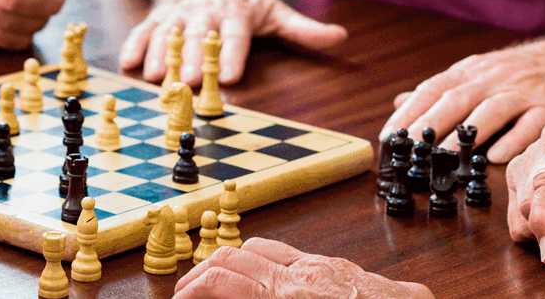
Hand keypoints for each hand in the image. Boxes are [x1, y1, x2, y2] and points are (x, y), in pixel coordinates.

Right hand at [120, 0, 345, 85]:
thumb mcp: (271, 8)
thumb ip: (302, 29)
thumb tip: (340, 37)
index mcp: (234, 12)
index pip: (234, 35)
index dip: (231, 55)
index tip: (228, 77)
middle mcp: (204, 13)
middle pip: (197, 38)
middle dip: (190, 61)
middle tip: (185, 84)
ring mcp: (177, 14)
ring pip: (168, 35)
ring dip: (160, 56)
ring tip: (155, 79)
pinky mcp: (156, 17)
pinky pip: (143, 31)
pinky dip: (135, 46)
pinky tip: (128, 64)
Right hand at [173, 239, 433, 298]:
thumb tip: (226, 295)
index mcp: (292, 297)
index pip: (223, 279)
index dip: (193, 289)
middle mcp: (312, 275)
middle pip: (239, 255)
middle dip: (205, 272)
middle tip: (189, 294)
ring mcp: (335, 269)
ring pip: (269, 250)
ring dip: (237, 264)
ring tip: (221, 287)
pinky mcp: (355, 273)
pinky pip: (302, 258)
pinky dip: (272, 268)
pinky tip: (272, 289)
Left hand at [382, 37, 544, 162]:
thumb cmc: (519, 72)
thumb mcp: (478, 72)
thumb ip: (441, 90)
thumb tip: (399, 103)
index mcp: (471, 72)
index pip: (433, 89)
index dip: (410, 113)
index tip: (388, 137)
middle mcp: (494, 79)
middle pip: (457, 99)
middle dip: (430, 125)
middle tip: (409, 150)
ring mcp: (523, 92)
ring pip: (491, 111)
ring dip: (467, 135)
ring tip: (446, 158)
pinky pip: (531, 125)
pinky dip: (513, 140)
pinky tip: (496, 157)